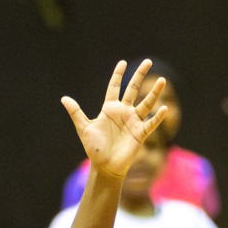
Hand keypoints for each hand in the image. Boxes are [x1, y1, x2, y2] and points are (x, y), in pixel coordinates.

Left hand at [65, 59, 168, 178]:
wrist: (105, 166)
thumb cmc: (94, 148)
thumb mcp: (84, 128)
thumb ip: (76, 113)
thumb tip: (64, 98)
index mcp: (110, 109)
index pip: (114, 87)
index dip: (118, 75)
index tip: (122, 63)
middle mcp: (123, 112)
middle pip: (133, 89)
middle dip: (139, 75)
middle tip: (148, 62)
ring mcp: (133, 122)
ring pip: (146, 103)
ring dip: (154, 93)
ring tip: (162, 80)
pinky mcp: (140, 134)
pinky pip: (150, 124)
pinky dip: (158, 117)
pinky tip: (164, 108)